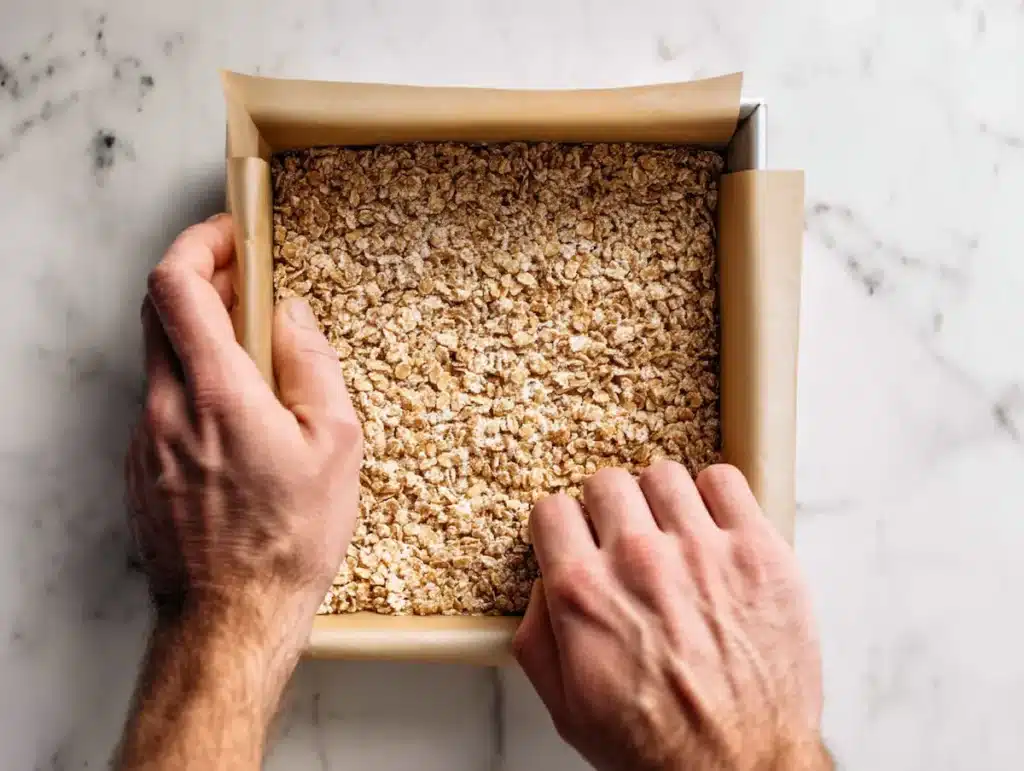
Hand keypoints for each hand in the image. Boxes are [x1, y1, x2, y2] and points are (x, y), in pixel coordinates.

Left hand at [125, 214, 361, 677]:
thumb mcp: (335, 444)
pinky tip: (233, 416)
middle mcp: (165, 407)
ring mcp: (144, 438)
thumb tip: (293, 314)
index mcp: (217, 392)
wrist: (231, 617)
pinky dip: (190, 382)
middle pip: (157, 309)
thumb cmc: (289, 538)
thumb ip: (313, 363)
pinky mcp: (139, 466)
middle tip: (246, 290)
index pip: (176, 284)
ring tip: (253, 360)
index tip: (231, 237)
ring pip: (158, 356)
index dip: (199, 244)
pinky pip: (159, 400)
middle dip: (199, 281)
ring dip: (199, 336)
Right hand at [514, 462, 826, 770]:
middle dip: (607, 510)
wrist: (739, 770)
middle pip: (605, 482)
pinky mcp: (758, 551)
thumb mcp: (565, 706)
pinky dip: (716, 496)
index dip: (562, 528)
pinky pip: (726, 481)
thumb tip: (544, 585)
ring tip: (671, 533)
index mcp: (584, 593)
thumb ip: (536, 635)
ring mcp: (703, 551)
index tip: (576, 539)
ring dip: (659, 501)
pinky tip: (713, 527)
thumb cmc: (657, 746)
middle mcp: (639, 561)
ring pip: (663, 475)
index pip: (552, 509)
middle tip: (623, 539)